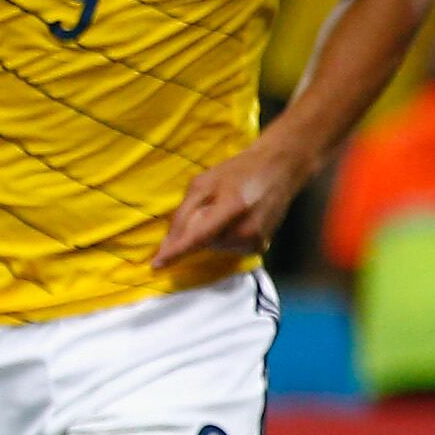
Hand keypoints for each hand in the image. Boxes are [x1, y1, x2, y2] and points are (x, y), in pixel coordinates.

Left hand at [153, 137, 310, 268]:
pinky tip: (235, 220)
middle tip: (212, 206)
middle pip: (203, 243)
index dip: (176, 251)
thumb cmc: (237, 172)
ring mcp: (256, 240)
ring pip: (214, 247)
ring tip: (226, 210)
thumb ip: (184, 214)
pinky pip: (227, 248)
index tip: (156, 265)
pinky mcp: (260, 247)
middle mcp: (247, 230)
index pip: (198, 237)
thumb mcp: (203, 184)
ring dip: (210, 234)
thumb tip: (167, 244)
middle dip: (196, 230)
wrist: (279, 169)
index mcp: (232, 208)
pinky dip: (223, 237)